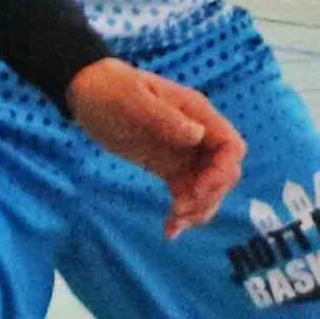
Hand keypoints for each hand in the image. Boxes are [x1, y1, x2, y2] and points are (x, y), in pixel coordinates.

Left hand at [66, 59, 245, 235]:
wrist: (88, 92)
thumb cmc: (111, 89)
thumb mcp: (134, 100)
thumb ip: (166, 118)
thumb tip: (197, 135)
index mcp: (197, 114)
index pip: (231, 147)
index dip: (222, 172)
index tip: (196, 190)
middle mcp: (197, 135)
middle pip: (224, 172)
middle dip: (209, 196)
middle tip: (179, 210)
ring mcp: (184, 152)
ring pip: (208, 187)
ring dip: (198, 209)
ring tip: (174, 225)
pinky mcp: (168, 166)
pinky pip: (186, 192)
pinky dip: (183, 212)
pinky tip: (170, 229)